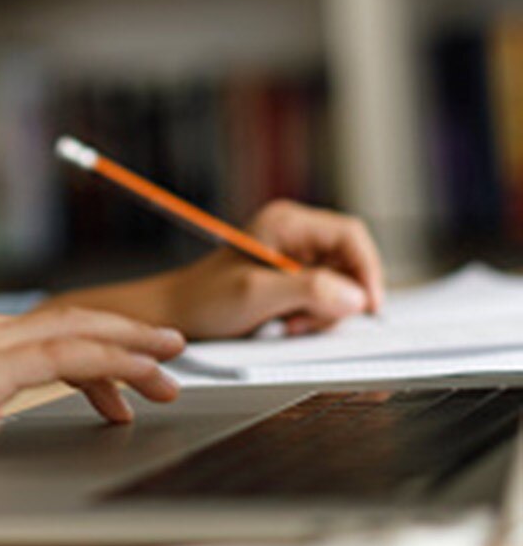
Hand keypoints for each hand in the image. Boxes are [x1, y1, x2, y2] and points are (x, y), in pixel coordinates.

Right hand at [0, 306, 183, 466]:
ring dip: (131, 346)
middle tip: (170, 354)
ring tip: (170, 364)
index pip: (48, 336)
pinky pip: (66, 355)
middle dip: (127, 338)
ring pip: (79, 331)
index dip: (95, 353)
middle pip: (73, 322)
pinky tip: (138, 371)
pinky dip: (110, 360)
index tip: (126, 381)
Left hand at [43, 199, 384, 340]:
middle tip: (306, 320)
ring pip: (341, 285)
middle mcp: (294, 234)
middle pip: (350, 263)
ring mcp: (295, 256)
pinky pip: (325, 299)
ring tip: (289, 323)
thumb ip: (307, 290)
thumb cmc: (203, 299)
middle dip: (338, 297)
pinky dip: (314, 317)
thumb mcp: (255, 295)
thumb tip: (356, 296)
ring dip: (324, 311)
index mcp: (286, 222)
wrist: (176, 315)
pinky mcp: (292, 279)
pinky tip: (287, 323)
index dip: (367, 270)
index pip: (351, 235)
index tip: (368, 306)